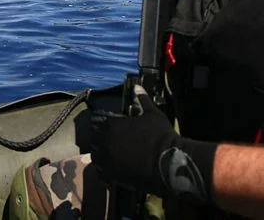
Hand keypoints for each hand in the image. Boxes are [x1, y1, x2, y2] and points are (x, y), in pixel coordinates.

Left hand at [90, 84, 216, 203]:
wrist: (169, 162)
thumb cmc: (161, 135)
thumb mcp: (153, 113)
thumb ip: (142, 99)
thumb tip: (137, 87)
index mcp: (112, 125)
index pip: (100, 123)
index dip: (106, 126)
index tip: (113, 128)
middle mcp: (105, 142)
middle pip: (95, 140)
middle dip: (101, 140)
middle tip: (112, 142)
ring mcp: (107, 160)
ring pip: (96, 156)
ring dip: (101, 155)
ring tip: (111, 156)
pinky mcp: (113, 175)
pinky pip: (101, 173)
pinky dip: (104, 171)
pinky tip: (113, 169)